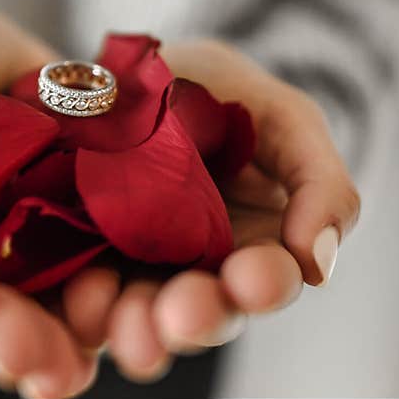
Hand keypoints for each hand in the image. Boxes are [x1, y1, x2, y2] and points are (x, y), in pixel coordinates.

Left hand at [82, 38, 360, 380]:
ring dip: (136, 327)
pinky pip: (82, 293)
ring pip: (140, 314)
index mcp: (254, 244)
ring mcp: (134, 268)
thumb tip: (317, 265)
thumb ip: (320, 181)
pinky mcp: (79, 258)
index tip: (253, 280)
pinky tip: (82, 297)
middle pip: (202, 311)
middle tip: (181, 316)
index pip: (266, 279)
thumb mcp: (283, 118)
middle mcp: (195, 269)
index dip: (263, 284)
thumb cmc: (220, 92)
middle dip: (195, 316)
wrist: (134, 69)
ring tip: (124, 328)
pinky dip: (83, 303)